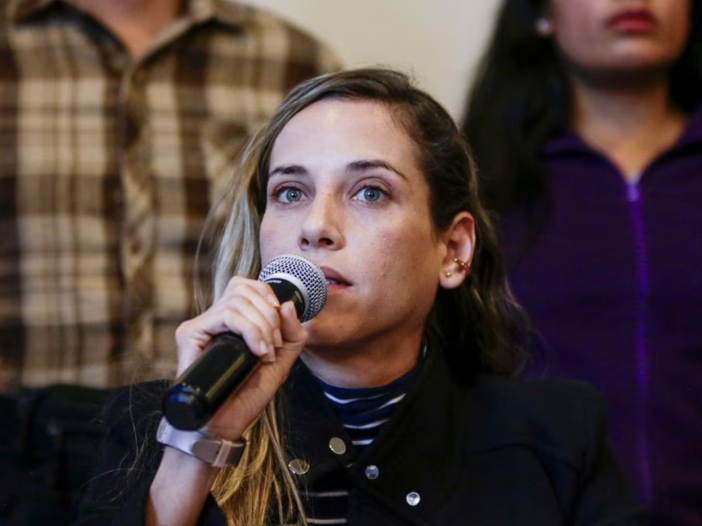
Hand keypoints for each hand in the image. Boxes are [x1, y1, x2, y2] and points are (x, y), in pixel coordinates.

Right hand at [174, 276, 306, 440]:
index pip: (247, 285)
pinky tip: (257, 352)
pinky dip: (248, 330)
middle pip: (244, 289)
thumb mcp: (281, 361)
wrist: (226, 425)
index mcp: (232, 321)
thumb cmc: (247, 396)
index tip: (279, 327)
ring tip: (266, 353)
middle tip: (274, 346)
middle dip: (269, 316)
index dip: (267, 296)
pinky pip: (225, 315)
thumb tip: (287, 304)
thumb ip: (291, 334)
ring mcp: (200, 325)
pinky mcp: (189, 334)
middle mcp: (213, 319)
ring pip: (236, 301)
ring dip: (261, 326)